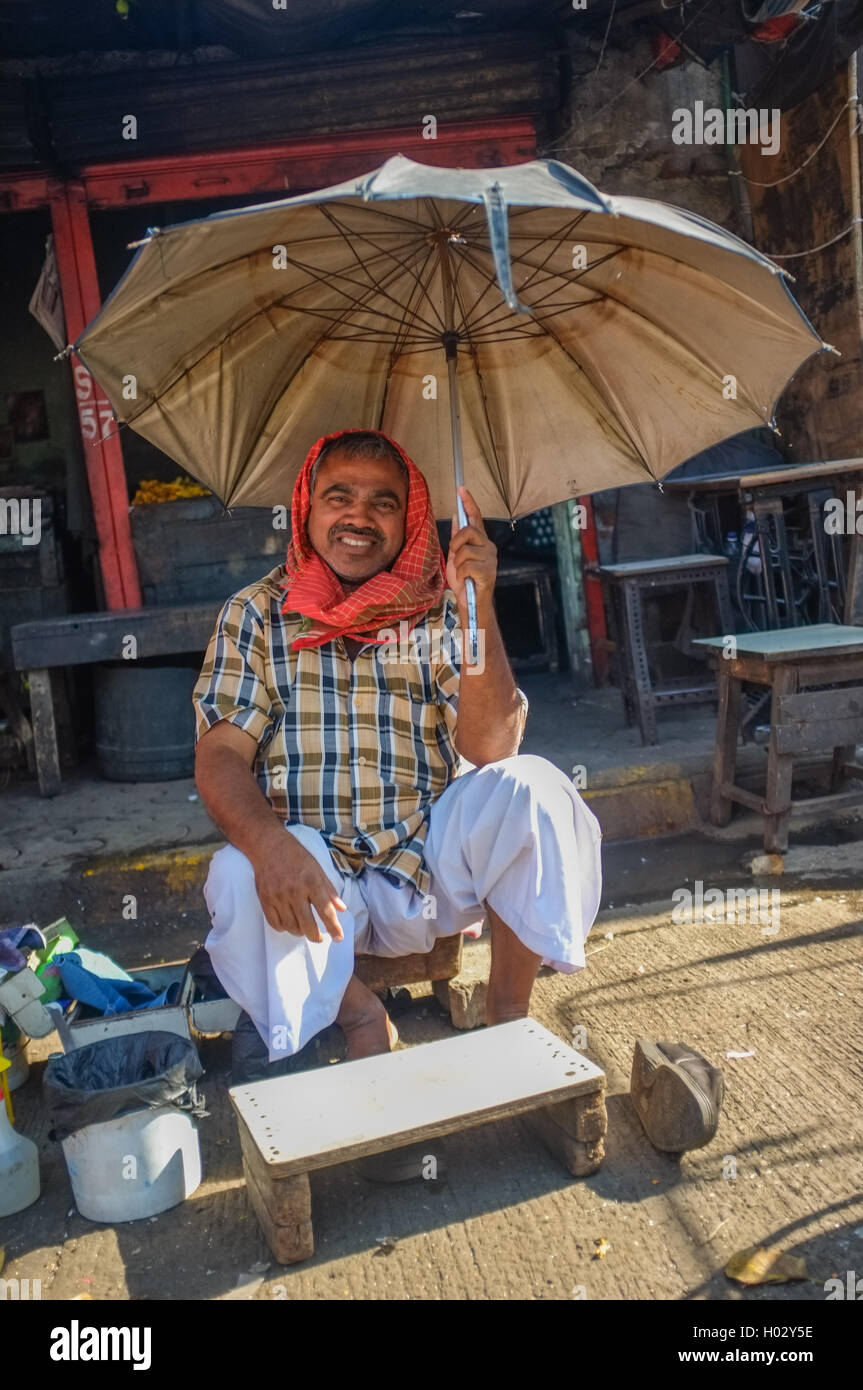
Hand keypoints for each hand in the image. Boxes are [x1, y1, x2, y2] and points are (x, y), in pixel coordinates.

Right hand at [251, 832, 345, 942]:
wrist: (268, 846)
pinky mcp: (265, 900)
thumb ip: (329, 890)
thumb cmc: (296, 856)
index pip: (326, 911)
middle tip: (320, 938)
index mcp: (312, 882)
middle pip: (307, 924)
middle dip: (316, 936)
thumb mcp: (318, 869)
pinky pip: (275, 923)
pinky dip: (284, 928)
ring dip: (300, 932)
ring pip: (291, 926)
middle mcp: (295, 891)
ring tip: (304, 929)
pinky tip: (289, 924)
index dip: (334, 927)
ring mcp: (278, 896)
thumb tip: (342, 909)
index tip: (339, 938)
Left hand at [446, 486, 496, 613]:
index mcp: (481, 542)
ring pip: (464, 550)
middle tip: (455, 555)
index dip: (468, 502)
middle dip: (456, 542)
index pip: (476, 518)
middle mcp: (489, 547)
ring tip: (463, 573)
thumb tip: (457, 517)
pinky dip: (461, 574)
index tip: (461, 488)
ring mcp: (490, 559)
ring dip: (458, 564)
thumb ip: (458, 538)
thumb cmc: (465, 581)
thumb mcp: (457, 557)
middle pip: (468, 531)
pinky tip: (466, 580)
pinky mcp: (488, 571)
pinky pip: (466, 565)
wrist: (472, 603)